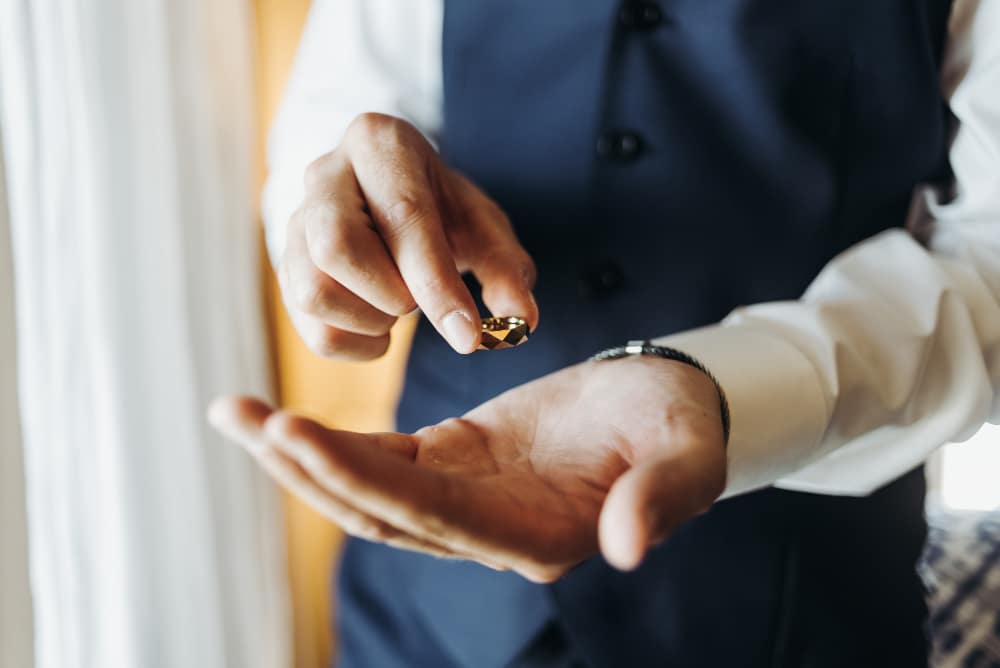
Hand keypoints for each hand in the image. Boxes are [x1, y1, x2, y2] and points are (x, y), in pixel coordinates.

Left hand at [209, 356, 726, 581]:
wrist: (659, 406)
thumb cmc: (677, 427)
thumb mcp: (684, 454)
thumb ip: (663, 497)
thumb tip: (630, 547)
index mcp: (536, 536)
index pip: (433, 516)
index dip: (362, 479)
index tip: (296, 435)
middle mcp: (488, 531)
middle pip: (380, 511)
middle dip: (307, 467)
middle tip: (240, 417)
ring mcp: (464, 501)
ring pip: (367, 492)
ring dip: (301, 458)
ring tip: (236, 414)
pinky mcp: (451, 464)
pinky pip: (381, 461)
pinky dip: (331, 443)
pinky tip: (282, 422)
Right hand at [280, 113, 537, 358]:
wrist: (391, 199)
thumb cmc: (442, 210)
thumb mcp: (484, 227)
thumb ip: (506, 270)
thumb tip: (521, 322)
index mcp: (379, 143)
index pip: (402, 216)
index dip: (435, 283)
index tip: (468, 336)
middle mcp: (324, 174)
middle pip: (337, 248)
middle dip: (390, 295)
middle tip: (419, 300)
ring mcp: (295, 219)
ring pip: (311, 291)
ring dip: (368, 320)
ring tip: (398, 308)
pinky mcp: (284, 264)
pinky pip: (307, 324)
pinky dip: (352, 343)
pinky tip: (380, 330)